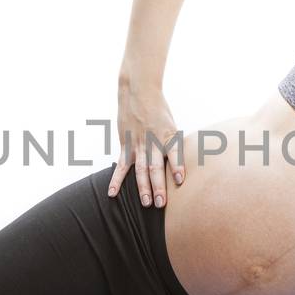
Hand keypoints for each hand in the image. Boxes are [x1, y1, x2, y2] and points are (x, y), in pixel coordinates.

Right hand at [108, 79, 185, 206]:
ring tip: (145, 203)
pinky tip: (112, 193)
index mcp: (168, 135)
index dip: (177, 166)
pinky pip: (121, 165)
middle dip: (158, 186)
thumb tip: (181, 166)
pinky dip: (116, 180)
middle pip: (155, 166)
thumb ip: (173, 145)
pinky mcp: (126, 145)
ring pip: (140, 169)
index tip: (179, 179)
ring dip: (142, 187)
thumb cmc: (160, 112)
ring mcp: (138, 144)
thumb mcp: (172, 126)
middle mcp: (153, 141)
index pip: (173, 152)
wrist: (138, 91)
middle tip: (161, 203)